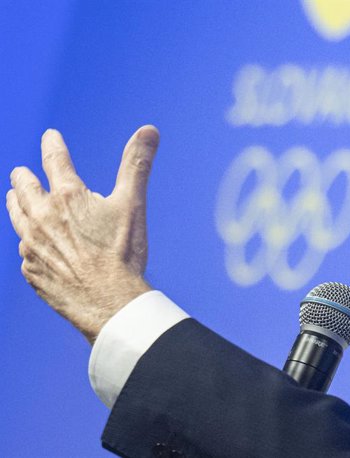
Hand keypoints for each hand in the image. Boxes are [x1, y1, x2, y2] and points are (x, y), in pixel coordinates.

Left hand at [6, 126, 159, 343]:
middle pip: (23, 187)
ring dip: (15, 204)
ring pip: (15, 216)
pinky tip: (32, 245)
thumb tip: (149, 130)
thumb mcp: (133, 203)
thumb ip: (137, 164)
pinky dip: (27, 243)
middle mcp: (42, 216)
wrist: (108, 301)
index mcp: (67, 196)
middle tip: (21, 171)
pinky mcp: (32, 270)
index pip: (54, 159)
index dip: (52, 144)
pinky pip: (24, 251)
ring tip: (14, 198)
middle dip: (23, 176)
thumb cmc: (122, 252)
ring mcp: (32, 245)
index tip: (50, 136)